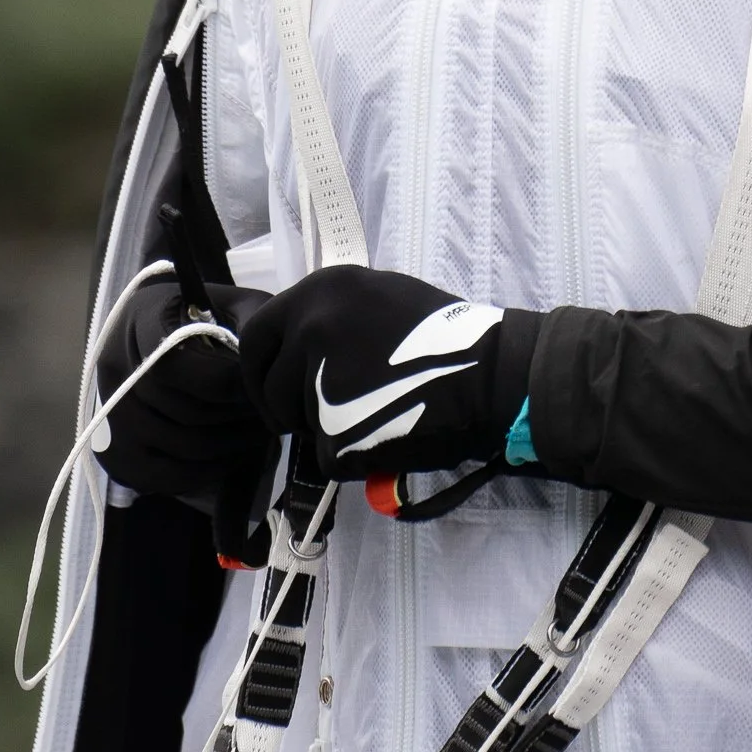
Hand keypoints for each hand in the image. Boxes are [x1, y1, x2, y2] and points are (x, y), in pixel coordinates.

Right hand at [97, 276, 272, 507]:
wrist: (165, 329)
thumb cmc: (207, 315)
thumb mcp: (233, 303)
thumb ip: (248, 324)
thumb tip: (258, 373)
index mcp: (142, 320)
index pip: (176, 366)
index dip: (227, 385)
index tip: (258, 388)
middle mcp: (114, 367)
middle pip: (182, 411)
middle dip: (236, 417)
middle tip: (268, 415)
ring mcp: (109, 412)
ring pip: (180, 446)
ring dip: (231, 446)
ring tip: (259, 432)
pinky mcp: (116, 450)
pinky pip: (166, 476)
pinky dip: (209, 472)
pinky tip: (235, 455)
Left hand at [238, 268, 538, 480]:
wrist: (494, 376)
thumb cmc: (446, 338)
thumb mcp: (379, 298)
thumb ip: (330, 316)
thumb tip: (292, 345)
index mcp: (321, 293)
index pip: (257, 337)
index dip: (261, 372)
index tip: (273, 391)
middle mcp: (312, 330)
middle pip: (271, 388)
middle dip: (288, 409)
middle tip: (323, 417)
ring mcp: (321, 383)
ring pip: (302, 424)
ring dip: (329, 430)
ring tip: (380, 414)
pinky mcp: (338, 435)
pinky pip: (329, 457)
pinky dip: (354, 458)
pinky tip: (390, 436)